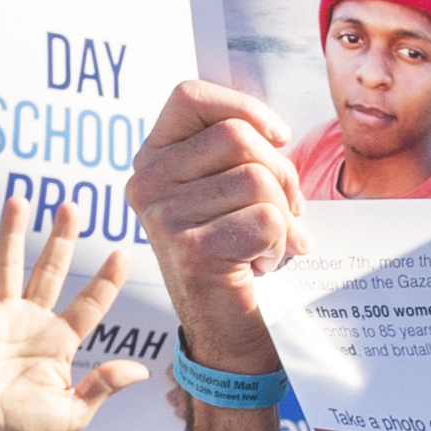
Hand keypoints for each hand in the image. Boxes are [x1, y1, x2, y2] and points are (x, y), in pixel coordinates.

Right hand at [0, 210, 147, 430]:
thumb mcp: (73, 411)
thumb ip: (103, 385)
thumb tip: (141, 370)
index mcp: (59, 343)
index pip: (90, 303)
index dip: (107, 280)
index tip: (123, 253)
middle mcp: (32, 323)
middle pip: (51, 270)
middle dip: (62, 239)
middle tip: (72, 206)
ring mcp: (0, 317)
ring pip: (11, 264)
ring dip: (16, 232)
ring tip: (21, 199)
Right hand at [129, 79, 306, 369]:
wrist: (231, 334)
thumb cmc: (240, 254)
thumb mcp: (232, 192)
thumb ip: (240, 153)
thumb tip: (272, 130)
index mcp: (154, 158)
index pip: (190, 96)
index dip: (242, 106)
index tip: (276, 136)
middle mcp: (146, 181)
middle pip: (238, 137)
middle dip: (281, 173)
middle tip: (284, 213)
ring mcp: (162, 215)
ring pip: (258, 179)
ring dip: (283, 215)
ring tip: (266, 243)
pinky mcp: (189, 248)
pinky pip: (266, 218)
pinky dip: (280, 243)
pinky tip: (260, 264)